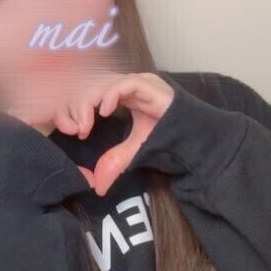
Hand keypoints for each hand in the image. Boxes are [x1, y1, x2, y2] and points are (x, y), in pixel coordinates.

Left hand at [67, 72, 174, 196]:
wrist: (191, 139)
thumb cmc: (167, 139)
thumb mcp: (134, 151)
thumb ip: (115, 162)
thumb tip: (98, 187)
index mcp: (126, 96)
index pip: (95, 94)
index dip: (82, 110)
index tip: (79, 132)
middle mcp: (131, 86)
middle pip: (96, 86)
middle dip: (81, 106)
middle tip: (78, 129)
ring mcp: (140, 83)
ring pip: (106, 83)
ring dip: (92, 103)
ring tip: (88, 124)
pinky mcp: (150, 85)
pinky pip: (124, 83)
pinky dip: (111, 95)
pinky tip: (105, 112)